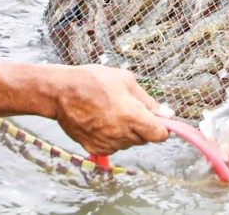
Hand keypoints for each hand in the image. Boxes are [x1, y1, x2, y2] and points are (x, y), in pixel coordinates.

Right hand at [52, 64, 169, 154]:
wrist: (60, 92)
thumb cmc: (92, 81)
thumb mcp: (125, 81)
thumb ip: (148, 101)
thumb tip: (168, 114)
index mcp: (130, 116)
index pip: (159, 135)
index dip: (162, 127)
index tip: (158, 119)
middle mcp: (120, 134)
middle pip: (145, 138)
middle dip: (143, 126)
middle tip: (128, 107)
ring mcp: (107, 144)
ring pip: (129, 142)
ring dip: (127, 131)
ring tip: (111, 111)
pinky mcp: (95, 149)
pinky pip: (114, 146)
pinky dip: (112, 136)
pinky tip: (102, 120)